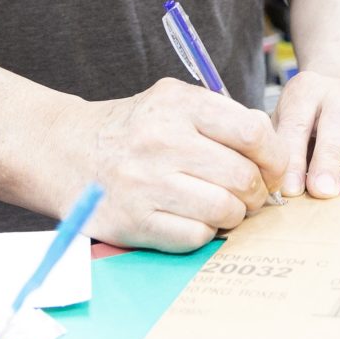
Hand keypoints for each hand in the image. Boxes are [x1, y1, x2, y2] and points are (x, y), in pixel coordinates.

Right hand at [49, 79, 290, 251]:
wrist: (65, 152)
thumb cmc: (132, 129)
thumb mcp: (173, 102)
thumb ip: (222, 117)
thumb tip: (272, 149)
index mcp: (178, 104)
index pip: (252, 134)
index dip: (274, 158)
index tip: (271, 169)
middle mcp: (162, 141)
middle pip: (243, 177)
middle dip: (256, 192)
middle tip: (249, 194)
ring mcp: (146, 184)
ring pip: (224, 210)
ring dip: (234, 214)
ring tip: (223, 207)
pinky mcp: (134, 222)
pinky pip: (196, 236)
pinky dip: (204, 232)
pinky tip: (193, 218)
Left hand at [272, 67, 339, 198]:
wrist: (338, 87)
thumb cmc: (304, 118)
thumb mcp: (283, 121)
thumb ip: (280, 149)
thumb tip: (275, 193)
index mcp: (305, 92)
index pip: (297, 123)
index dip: (294, 157)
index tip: (291, 190)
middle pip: (337, 122)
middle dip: (330, 159)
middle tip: (324, 192)